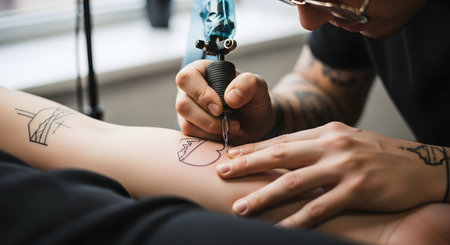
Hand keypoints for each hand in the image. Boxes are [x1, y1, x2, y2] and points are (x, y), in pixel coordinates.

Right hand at [176, 60, 274, 144]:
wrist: (255, 123)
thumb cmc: (253, 100)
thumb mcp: (258, 87)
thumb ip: (248, 83)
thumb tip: (230, 97)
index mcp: (201, 72)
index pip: (187, 78)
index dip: (201, 94)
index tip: (220, 108)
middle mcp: (189, 91)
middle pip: (183, 105)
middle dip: (208, 119)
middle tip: (230, 122)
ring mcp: (187, 111)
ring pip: (186, 123)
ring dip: (212, 130)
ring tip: (233, 127)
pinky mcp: (190, 128)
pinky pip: (192, 137)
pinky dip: (211, 138)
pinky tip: (225, 133)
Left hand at [216, 122, 446, 226]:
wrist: (424, 166)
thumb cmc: (382, 155)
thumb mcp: (348, 142)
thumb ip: (318, 147)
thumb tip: (286, 156)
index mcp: (328, 131)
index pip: (283, 140)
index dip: (254, 148)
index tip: (231, 154)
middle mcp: (332, 145)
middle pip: (280, 155)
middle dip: (248, 164)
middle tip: (222, 172)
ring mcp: (344, 167)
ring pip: (293, 182)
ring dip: (263, 196)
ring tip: (240, 207)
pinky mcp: (358, 189)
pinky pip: (319, 208)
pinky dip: (296, 220)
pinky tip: (279, 228)